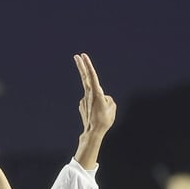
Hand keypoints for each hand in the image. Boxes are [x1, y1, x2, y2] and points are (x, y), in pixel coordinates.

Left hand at [73, 53, 115, 170]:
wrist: (93, 133)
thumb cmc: (104, 120)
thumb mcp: (112, 106)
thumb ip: (107, 98)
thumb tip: (102, 97)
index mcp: (95, 92)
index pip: (91, 75)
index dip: (88, 65)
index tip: (83, 55)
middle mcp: (87, 94)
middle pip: (85, 78)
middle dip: (81, 66)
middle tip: (77, 56)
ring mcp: (83, 100)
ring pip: (94, 95)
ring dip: (99, 101)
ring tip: (101, 113)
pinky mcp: (82, 106)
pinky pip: (92, 102)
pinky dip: (95, 106)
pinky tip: (96, 114)